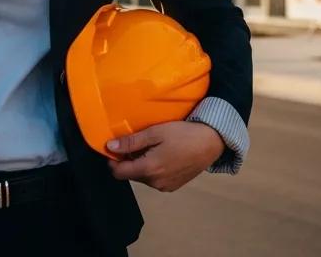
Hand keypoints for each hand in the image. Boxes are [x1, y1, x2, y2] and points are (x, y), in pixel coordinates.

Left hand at [106, 121, 225, 191]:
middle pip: (131, 174)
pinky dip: (154, 169)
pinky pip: (155, 180)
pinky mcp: (174, 186)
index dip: (112, 160)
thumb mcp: (156, 132)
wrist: (211, 142)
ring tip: (152, 147)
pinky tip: (163, 155)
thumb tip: (109, 147)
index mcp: (148, 169)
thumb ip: (132, 141)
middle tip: (137, 142)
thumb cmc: (183, 134)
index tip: (114, 147)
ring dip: (142, 165)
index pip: (119, 173)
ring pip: (144, 177)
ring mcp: (165, 187)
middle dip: (129, 160)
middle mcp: (155, 183)